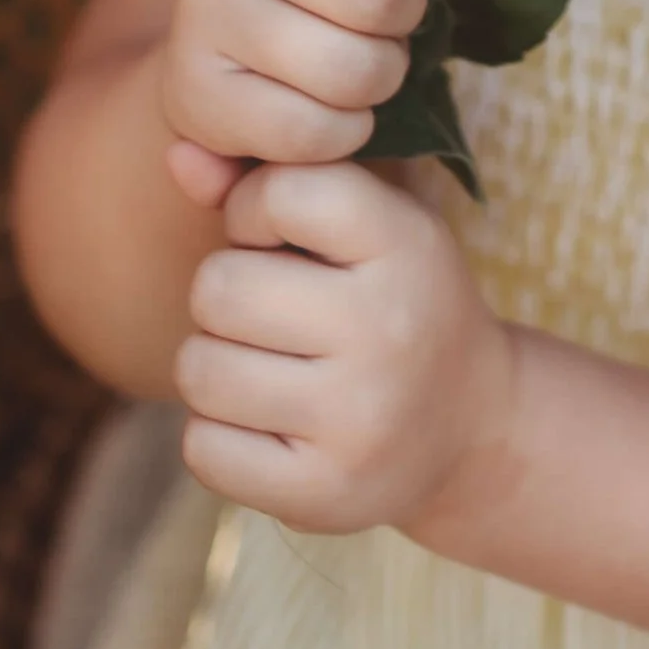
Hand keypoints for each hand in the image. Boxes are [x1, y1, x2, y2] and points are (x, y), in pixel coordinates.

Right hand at [160, 0, 487, 205]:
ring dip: (380, 75)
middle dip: (404, 12)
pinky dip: (341, 130)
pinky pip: (310, 132)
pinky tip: (324, 100)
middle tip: (383, 11)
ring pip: (350, 70)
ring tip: (357, 52)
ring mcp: (199, 5)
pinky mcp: (191, 90)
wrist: (249, 34)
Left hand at [174, 162, 515, 533]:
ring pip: (199, 370)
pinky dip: (218, 436)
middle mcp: (390, 331)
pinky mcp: (324, 493)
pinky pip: (202, 448)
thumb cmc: (392, 302)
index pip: (279, 192)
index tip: (286, 241)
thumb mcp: (361, 227)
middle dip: (228, 297)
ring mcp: (359, 419)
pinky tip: (269, 426)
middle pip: (218, 288)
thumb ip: (265, 183)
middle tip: (276, 317)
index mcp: (407, 246)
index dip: (256, 212)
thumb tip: (176, 154)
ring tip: (271, 369)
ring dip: (217, 368)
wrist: (472, 427)